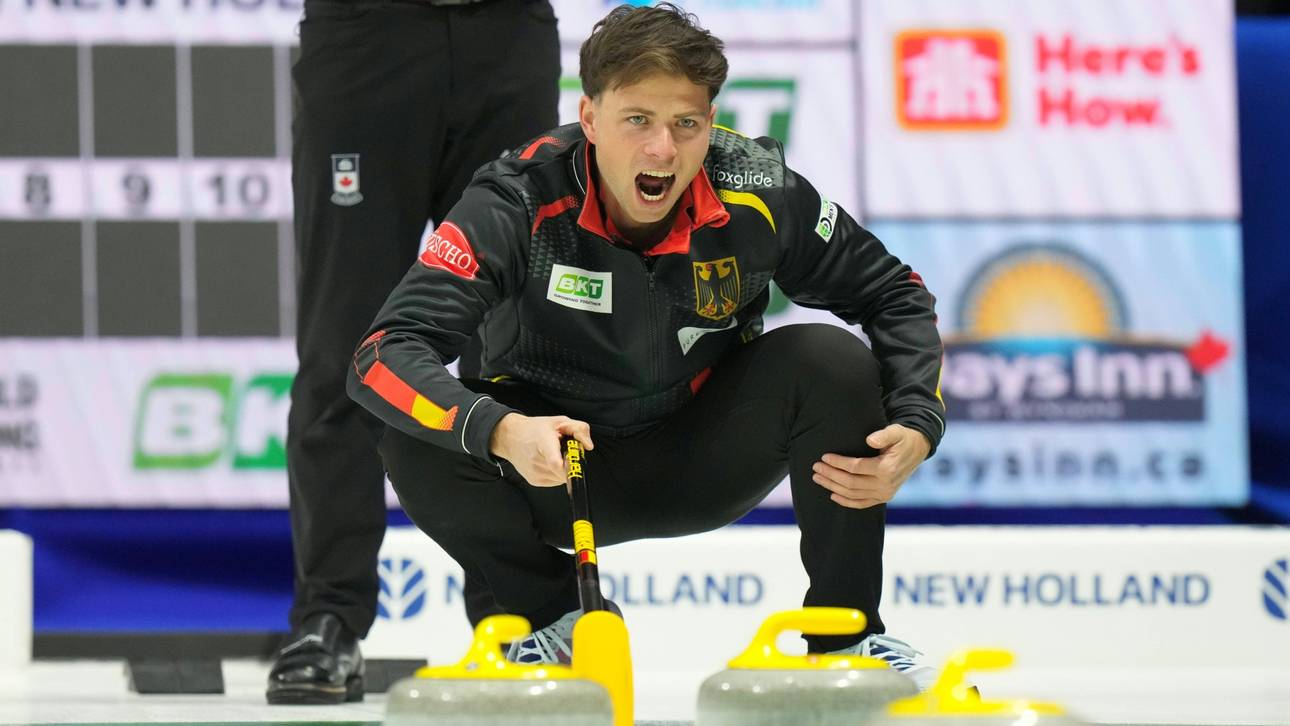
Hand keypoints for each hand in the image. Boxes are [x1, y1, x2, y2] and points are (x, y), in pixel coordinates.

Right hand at [488, 413, 593, 486]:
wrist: (511, 437)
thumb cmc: (536, 429)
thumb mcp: (559, 421)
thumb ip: (579, 429)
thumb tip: (588, 446)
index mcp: (544, 443)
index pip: (555, 462)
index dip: (568, 467)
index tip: (574, 464)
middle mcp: (537, 461)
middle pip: (565, 471)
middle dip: (571, 463)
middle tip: (565, 451)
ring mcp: (535, 473)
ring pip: (562, 478)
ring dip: (564, 469)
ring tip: (555, 455)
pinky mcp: (535, 481)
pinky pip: (555, 481)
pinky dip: (557, 473)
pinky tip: (549, 462)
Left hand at [811, 424, 929, 508]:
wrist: (916, 450)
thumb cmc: (902, 438)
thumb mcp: (896, 431)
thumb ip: (884, 435)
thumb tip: (870, 440)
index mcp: (887, 469)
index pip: (855, 468)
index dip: (838, 463)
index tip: (824, 457)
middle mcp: (885, 485)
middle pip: (850, 483)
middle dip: (831, 475)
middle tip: (815, 468)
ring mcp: (884, 494)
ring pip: (853, 494)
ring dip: (833, 487)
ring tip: (818, 478)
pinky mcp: (883, 498)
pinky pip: (861, 504)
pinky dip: (846, 501)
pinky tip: (833, 495)